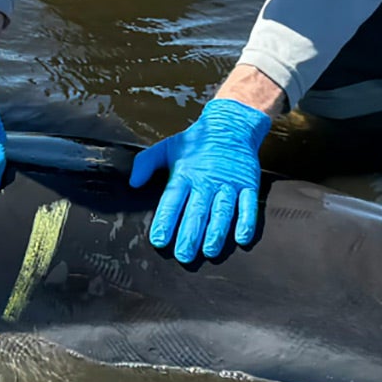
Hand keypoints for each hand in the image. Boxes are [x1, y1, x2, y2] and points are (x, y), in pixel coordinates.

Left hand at [129, 97, 272, 261]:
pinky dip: (247, 222)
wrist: (231, 125)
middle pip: (197, 211)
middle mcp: (207, 181)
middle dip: (190, 234)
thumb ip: (146, 163)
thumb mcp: (168, 147)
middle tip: (183, 256)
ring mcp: (229, 184)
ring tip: (209, 251)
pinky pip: (248, 205)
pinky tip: (241, 238)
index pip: (172, 200)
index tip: (158, 240)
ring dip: (216, 232)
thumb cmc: (197, 140)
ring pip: (222, 211)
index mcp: (185, 173)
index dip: (165, 220)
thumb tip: (133, 183)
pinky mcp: (248, 184)